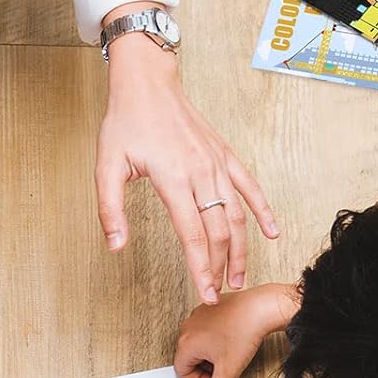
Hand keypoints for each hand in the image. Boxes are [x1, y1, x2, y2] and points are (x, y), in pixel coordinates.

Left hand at [96, 32, 276, 303]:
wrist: (147, 84)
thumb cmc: (124, 124)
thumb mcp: (106, 168)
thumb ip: (110, 210)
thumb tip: (115, 247)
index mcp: (173, 179)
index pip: (193, 235)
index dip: (201, 268)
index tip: (206, 293)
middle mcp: (201, 172)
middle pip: (219, 230)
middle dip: (222, 266)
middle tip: (222, 294)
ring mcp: (217, 162)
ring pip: (236, 213)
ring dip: (242, 247)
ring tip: (240, 275)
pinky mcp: (224, 154)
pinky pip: (249, 185)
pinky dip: (262, 209)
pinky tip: (272, 231)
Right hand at [174, 283, 298, 377]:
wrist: (261, 308)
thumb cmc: (244, 332)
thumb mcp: (228, 372)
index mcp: (186, 344)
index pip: (183, 372)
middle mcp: (187, 328)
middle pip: (189, 358)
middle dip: (205, 367)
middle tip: (223, 367)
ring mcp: (197, 316)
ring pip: (198, 344)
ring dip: (210, 353)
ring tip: (229, 352)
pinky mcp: (209, 308)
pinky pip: (206, 329)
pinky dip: (216, 338)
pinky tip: (231, 338)